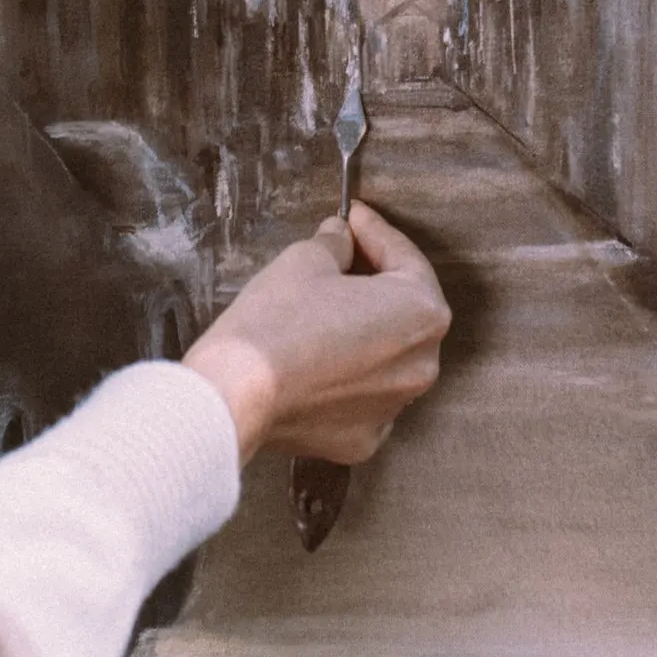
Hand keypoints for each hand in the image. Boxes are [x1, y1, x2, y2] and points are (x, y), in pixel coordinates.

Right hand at [179, 201, 450, 464]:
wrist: (236, 394)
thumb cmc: (275, 323)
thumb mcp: (305, 260)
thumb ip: (335, 244)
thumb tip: (341, 239)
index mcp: (421, 314)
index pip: (406, 260)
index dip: (376, 232)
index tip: (355, 217)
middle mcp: (421, 365)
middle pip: (405, 312)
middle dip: (377, 282)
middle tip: (345, 255)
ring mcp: (394, 407)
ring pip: (388, 357)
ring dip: (366, 331)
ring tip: (328, 309)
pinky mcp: (363, 439)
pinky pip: (364, 396)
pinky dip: (348, 376)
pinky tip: (318, 359)